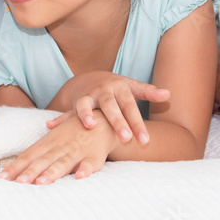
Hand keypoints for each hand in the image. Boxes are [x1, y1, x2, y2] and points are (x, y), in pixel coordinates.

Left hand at [0, 111, 118, 184]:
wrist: (103, 119)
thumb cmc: (74, 130)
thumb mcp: (52, 136)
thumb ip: (34, 148)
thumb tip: (8, 162)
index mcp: (49, 142)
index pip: (29, 155)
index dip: (16, 166)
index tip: (2, 177)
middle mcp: (60, 146)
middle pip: (43, 161)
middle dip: (30, 172)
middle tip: (18, 183)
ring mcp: (77, 150)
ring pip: (63, 163)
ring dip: (52, 173)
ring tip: (41, 182)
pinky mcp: (94, 155)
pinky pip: (89, 163)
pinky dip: (84, 170)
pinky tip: (79, 177)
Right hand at [47, 72, 168, 144]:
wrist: (91, 79)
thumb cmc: (117, 89)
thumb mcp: (133, 88)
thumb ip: (149, 92)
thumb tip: (169, 94)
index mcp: (120, 88)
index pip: (131, 106)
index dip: (138, 123)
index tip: (144, 140)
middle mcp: (103, 91)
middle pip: (111, 106)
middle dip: (117, 122)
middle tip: (125, 138)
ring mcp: (88, 96)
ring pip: (87, 105)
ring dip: (86, 114)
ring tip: (89, 125)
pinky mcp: (76, 102)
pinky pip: (68, 112)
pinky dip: (60, 119)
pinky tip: (51, 127)